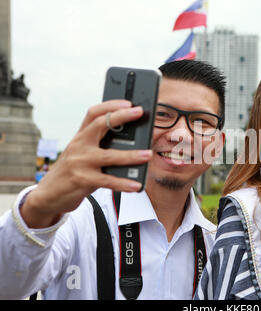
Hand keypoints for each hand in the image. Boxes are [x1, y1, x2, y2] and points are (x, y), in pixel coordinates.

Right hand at [21, 100, 152, 227]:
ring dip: (131, 155)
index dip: (110, 105)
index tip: (128, 102)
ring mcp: (79, 162)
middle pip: (100, 125)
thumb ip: (100, 146)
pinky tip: (137, 185)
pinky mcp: (81, 180)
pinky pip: (108, 181)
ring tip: (148, 154)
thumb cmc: (73, 172)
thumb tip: (132, 141)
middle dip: (121, 116)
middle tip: (139, 112)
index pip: (93, 113)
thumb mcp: (83, 154)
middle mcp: (79, 145)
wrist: (49, 194)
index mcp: (81, 137)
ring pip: (109, 156)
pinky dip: (124, 184)